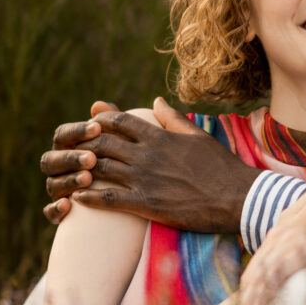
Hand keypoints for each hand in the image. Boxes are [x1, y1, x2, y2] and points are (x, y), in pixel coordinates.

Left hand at [41, 98, 258, 231]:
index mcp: (159, 136)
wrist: (237, 198)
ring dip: (81, 170)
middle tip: (72, 151)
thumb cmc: (220, 167)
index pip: (119, 121)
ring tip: (68, 174)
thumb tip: (156, 100)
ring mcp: (145, 179)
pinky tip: (78, 198)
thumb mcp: (197, 136)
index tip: (89, 127)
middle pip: (102, 143)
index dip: (99, 122)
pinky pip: (108, 198)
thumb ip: (172, 118)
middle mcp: (147, 154)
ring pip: (100, 168)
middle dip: (84, 145)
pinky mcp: (146, 203)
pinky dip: (89, 196)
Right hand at [41, 100, 115, 222]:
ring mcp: (57, 190)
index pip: (62, 135)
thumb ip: (111, 123)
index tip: (97, 128)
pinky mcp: (60, 212)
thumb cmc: (126, 161)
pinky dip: (55, 209)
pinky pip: (50, 212)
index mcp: (68, 148)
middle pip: (51, 159)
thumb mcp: (123, 142)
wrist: (134, 195)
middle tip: (92, 158)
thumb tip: (98, 104)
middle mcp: (58, 168)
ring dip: (68, 180)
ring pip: (52, 184)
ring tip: (88, 178)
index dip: (77, 131)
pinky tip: (68, 205)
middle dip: (70, 157)